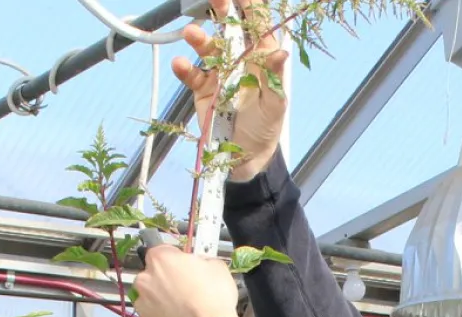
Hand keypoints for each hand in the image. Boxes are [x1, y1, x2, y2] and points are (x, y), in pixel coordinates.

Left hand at [136, 244, 240, 316]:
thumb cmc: (213, 297)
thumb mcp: (217, 267)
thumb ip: (201, 261)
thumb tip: (198, 264)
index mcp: (160, 259)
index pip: (160, 251)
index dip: (173, 260)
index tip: (183, 268)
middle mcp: (145, 279)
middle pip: (151, 275)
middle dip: (164, 280)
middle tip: (183, 290)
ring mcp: (142, 303)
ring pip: (149, 297)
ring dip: (160, 300)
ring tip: (180, 309)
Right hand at [174, 0, 290, 181]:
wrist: (244, 157)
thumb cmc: (266, 128)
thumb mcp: (275, 104)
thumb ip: (275, 78)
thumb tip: (281, 53)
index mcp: (261, 60)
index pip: (258, 27)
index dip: (251, 8)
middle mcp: (239, 60)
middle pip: (230, 30)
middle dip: (222, 12)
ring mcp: (219, 73)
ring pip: (207, 48)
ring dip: (199, 39)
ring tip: (191, 33)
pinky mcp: (202, 89)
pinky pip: (191, 74)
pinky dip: (184, 68)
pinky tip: (180, 64)